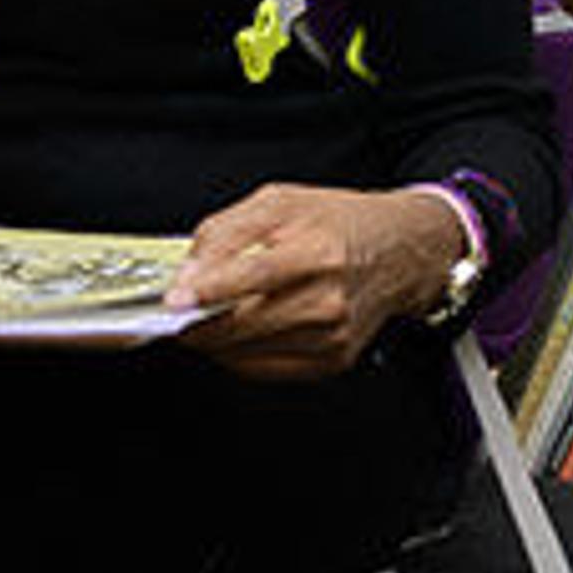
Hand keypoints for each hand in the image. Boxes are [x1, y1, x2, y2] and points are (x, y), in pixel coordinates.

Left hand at [164, 183, 465, 379]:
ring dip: (215, 341)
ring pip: (251, 351)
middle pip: (248, 323)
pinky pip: (268, 369)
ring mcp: (333, 335)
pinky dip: (240, 355)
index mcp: (317, 252)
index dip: (210, 289)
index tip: (175, 300)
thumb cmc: (335, 223)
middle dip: (199, 323)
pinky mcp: (334, 359)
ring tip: (204, 318)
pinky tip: (235, 333)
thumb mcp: (276, 203)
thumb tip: (188, 273)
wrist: (398, 251)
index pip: (255, 275)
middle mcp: (330, 299)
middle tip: (175, 314)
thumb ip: (225, 232)